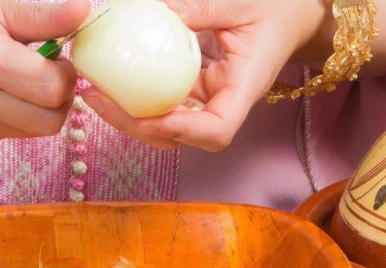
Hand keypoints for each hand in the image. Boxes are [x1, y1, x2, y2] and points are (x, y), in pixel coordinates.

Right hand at [0, 0, 90, 145]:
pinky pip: (7, 135)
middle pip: (49, 121)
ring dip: (38, 109)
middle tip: (48, 74)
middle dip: (60, 99)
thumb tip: (83, 12)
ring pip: (31, 132)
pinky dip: (13, 117)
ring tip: (18, 79)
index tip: (59, 58)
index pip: (53, 89)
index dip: (67, 74)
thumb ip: (42, 17)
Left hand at [81, 0, 329, 151]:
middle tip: (96, 97)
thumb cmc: (275, 6)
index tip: (148, 114)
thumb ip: (200, 7)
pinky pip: (163, 100)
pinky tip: (109, 79)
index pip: (215, 132)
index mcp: (244, 90)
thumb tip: (155, 9)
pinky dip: (136, 95)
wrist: (291, 14)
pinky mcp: (194, 90)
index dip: (179, 130)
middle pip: (179, 137)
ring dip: (129, 115)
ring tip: (94, 91)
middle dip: (136, 127)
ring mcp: (207, 101)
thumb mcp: (239, 1)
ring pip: (166, 125)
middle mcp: (224, 104)